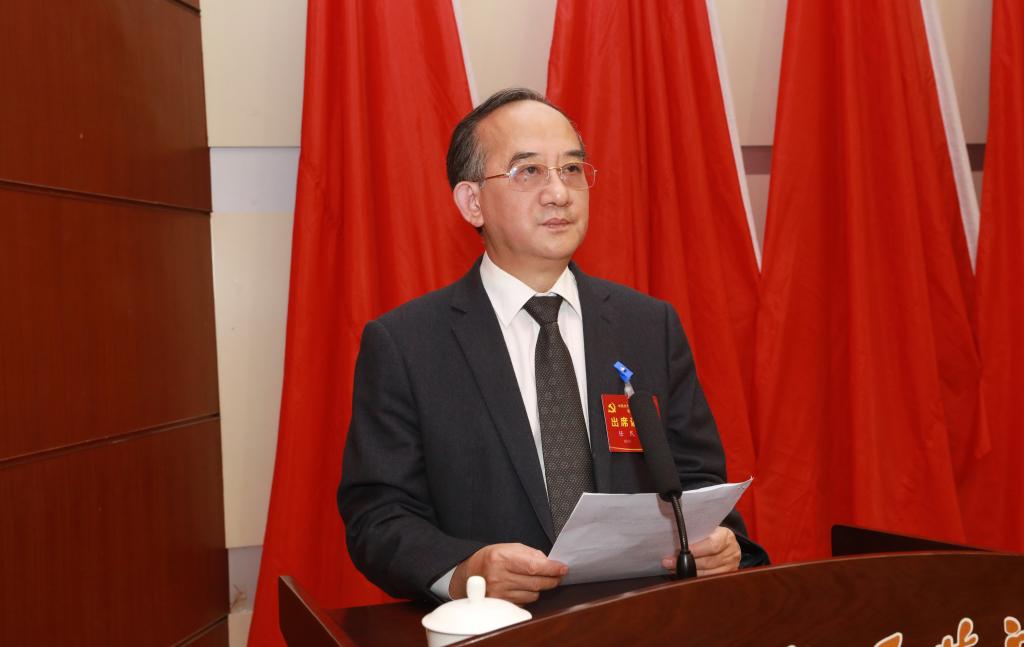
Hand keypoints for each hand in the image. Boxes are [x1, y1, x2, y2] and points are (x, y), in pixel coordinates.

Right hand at [450, 543, 566, 603]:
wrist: (470, 572)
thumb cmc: (491, 558)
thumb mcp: (509, 547)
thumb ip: (531, 554)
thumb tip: (550, 563)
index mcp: (500, 558)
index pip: (533, 566)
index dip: (551, 568)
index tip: (562, 568)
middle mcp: (498, 576)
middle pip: (536, 582)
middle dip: (552, 579)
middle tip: (557, 575)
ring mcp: (498, 592)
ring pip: (533, 594)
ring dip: (538, 587)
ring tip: (531, 578)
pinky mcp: (500, 604)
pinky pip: (525, 602)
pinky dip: (528, 595)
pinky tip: (522, 587)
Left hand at [661, 526, 739, 575]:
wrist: (728, 543)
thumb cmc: (714, 534)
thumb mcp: (709, 529)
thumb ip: (697, 533)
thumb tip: (675, 538)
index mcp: (726, 537)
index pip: (712, 545)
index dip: (696, 550)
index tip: (680, 551)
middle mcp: (731, 552)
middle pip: (708, 561)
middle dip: (686, 562)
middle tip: (668, 562)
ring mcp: (731, 566)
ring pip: (708, 573)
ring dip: (688, 572)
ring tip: (672, 568)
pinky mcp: (728, 576)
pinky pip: (709, 580)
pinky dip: (695, 578)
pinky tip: (683, 574)